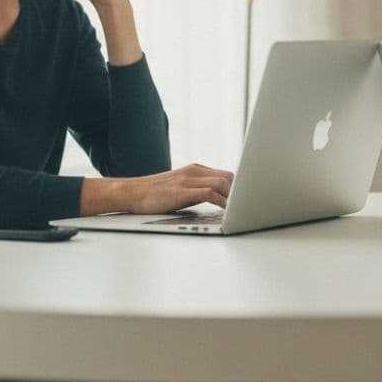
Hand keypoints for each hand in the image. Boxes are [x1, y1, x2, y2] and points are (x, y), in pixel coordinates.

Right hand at [91, 163, 235, 215]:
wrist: (131, 192)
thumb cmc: (156, 194)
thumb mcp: (182, 187)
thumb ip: (199, 190)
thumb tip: (220, 201)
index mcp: (196, 169)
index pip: (226, 174)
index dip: (240, 186)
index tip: (250, 198)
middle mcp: (195, 171)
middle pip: (229, 177)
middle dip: (241, 192)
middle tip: (248, 207)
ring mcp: (188, 179)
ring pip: (223, 183)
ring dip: (234, 198)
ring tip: (242, 210)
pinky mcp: (183, 191)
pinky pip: (210, 193)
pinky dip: (222, 202)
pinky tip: (227, 212)